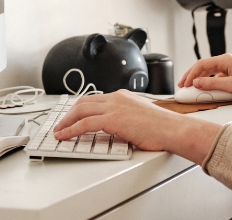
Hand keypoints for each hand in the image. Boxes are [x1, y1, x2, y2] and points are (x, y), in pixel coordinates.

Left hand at [51, 90, 220, 163]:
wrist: (172, 129)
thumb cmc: (162, 127)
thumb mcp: (139, 117)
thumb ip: (124, 119)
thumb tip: (115, 129)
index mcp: (123, 96)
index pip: (94, 99)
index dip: (79, 109)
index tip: (72, 116)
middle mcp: (116, 97)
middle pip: (83, 102)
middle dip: (68, 114)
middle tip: (60, 124)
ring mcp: (114, 107)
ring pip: (80, 110)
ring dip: (66, 122)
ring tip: (59, 132)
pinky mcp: (112, 119)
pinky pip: (85, 123)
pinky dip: (71, 130)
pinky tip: (65, 136)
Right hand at [179, 53, 231, 107]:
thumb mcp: (231, 86)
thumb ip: (212, 84)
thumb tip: (197, 83)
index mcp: (226, 60)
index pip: (202, 64)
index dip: (191, 74)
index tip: (185, 84)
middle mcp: (227, 62)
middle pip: (204, 67)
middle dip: (192, 76)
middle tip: (183, 85)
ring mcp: (230, 68)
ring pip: (209, 72)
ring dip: (200, 79)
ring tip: (191, 87)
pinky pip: (216, 77)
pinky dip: (209, 82)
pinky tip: (206, 89)